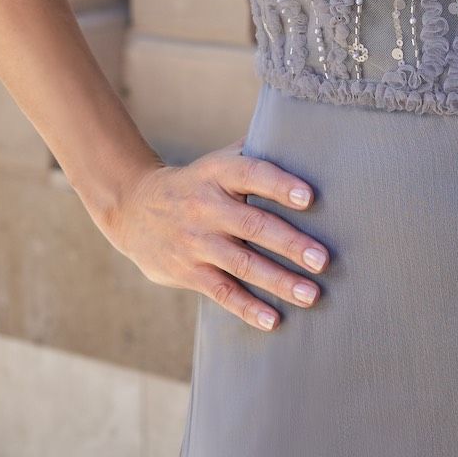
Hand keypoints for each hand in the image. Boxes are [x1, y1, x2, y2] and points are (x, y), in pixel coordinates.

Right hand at [98, 136, 330, 331]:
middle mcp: (207, 206)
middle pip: (254, 225)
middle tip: (323, 259)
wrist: (134, 206)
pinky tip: (274, 320)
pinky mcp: (187, 271)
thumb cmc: (197, 182)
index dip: (280, 185)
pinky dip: (248, 308)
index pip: (253, 174)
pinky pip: (222, 291)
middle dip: (291, 243)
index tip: (309, 198)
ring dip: (279, 281)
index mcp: (219, 173)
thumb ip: (256, 151)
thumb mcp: (218, 161)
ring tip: (311, 294)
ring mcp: (196, 241)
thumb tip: (303, 136)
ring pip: (242, 264)